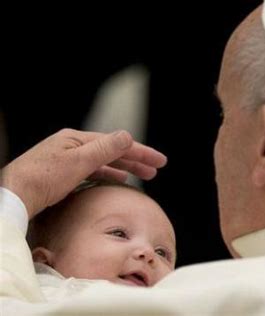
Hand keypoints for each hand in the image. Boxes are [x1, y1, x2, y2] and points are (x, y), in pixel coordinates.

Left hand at [0, 128, 166, 218]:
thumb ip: (105, 149)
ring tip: (142, 175)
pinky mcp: (62, 174)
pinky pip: (94, 171)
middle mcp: (73, 147)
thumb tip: (129, 137)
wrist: (13, 196)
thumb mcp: (78, 161)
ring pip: (104, 161)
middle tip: (156, 169)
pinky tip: (116, 179)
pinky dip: (109, 174)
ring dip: (125, 167)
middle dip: (136, 159)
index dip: (141, 152)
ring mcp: (67, 160)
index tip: (160, 162)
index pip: (117, 143)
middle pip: (112, 151)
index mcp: (77, 140)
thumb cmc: (42, 179)